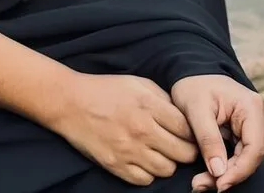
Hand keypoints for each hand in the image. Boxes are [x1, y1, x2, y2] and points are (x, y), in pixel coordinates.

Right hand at [53, 72, 198, 185]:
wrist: (70, 102)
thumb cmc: (105, 89)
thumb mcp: (137, 83)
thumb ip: (163, 98)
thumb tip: (185, 116)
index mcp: (148, 105)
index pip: (187, 128)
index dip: (194, 133)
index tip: (191, 134)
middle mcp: (141, 129)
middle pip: (182, 153)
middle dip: (186, 150)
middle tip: (180, 146)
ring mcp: (129, 150)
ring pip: (167, 169)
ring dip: (167, 162)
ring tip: (160, 152)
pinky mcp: (116, 166)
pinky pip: (146, 180)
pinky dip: (148, 173)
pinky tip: (143, 160)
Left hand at [170, 74, 263, 191]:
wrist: (189, 73)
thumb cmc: (192, 86)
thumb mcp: (195, 110)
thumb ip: (208, 140)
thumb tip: (219, 172)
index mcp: (251, 106)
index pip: (254, 149)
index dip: (238, 171)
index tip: (218, 184)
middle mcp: (259, 114)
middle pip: (250, 156)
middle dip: (227, 174)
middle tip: (201, 184)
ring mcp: (254, 122)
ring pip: (245, 158)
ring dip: (224, 172)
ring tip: (200, 181)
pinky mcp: (246, 130)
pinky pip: (239, 153)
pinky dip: (224, 164)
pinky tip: (208, 173)